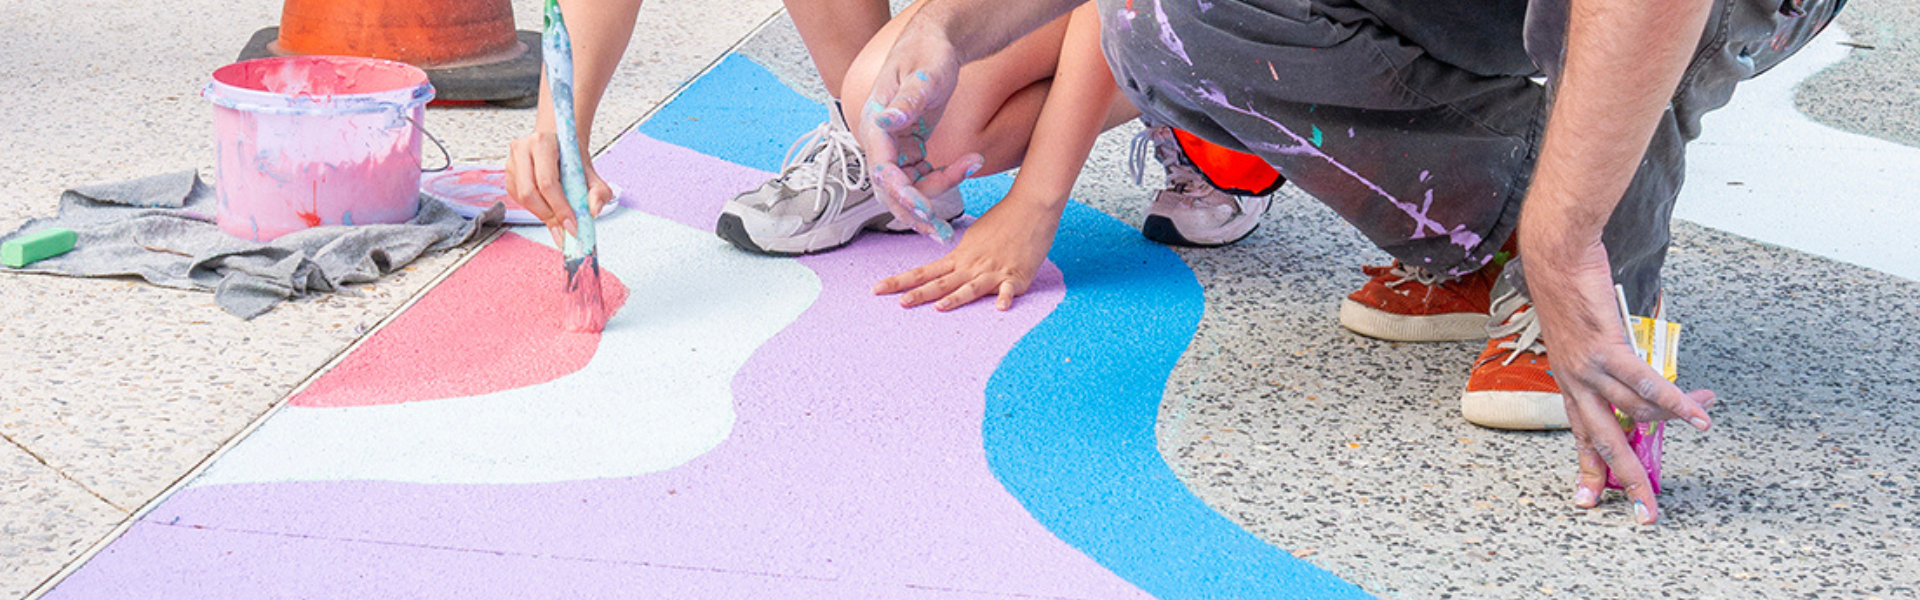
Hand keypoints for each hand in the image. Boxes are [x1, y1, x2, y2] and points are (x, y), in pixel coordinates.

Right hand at [505, 131, 614, 246]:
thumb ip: (599, 191)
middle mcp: (522, 150)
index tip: (571, 225)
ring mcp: (512, 164)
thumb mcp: (591, 172)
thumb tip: (594, 210)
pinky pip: (519, 201)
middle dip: (549, 216)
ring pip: (523, 199)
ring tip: (559, 221)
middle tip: (564, 229)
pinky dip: (536, 210)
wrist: (560, 147)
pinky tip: (549, 208)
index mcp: (543, 143)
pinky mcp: (509, 177)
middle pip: (530, 193)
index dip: (559, 207)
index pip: (547, 182)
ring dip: (542, 215)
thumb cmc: (572, 158)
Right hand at [855, 19, 984, 237]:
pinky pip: (921, 177)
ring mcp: (893, 148)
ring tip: (969, 176)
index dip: (902, 194)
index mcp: (874, 124)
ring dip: (935, 195)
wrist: (935, 45)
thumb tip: (888, 119)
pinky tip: (969, 163)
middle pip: (891, 190)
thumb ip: (908, 98)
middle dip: (917, 212)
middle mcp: (879, 141)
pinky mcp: (909, 150)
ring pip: (907, 189)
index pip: (882, 170)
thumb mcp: (924, 74)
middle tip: (942, 232)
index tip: (926, 210)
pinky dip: (943, 179)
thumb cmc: (928, 53)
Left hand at [872, 198, 1058, 310]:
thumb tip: (948, 265)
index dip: (900, 281)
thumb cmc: (1004, 220)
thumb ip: (961, 255)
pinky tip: (999, 307)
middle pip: (941, 282)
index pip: (924, 272)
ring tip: (940, 307)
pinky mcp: (1016, 276)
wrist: (1031, 207)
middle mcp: (972, 265)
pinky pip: (1008, 289)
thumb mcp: (974, 237)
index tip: (878, 288)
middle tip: (899, 303)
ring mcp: (993, 271)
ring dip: (956, 298)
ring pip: (971, 287)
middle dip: (919, 294)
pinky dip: (1004, 298)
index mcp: (960, 257)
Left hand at [1524, 239, 1714, 524]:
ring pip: (1633, 411)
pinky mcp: (1607, 347)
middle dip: (1627, 479)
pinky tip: (1699, 414)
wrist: (1556, 255)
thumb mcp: (1586, 333)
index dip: (1587, 467)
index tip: (1588, 499)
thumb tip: (1643, 379)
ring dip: (1673, 421)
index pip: (1580, 432)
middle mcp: (1574, 380)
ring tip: (1705, 418)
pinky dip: (1675, 401)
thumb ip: (1610, 360)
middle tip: (1646, 513)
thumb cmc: (1572, 288)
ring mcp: (1588, 366)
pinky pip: (1645, 383)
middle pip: (1604, 440)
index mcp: (1567, 379)